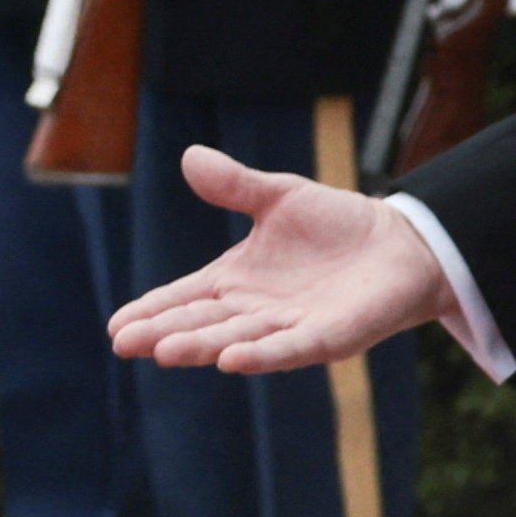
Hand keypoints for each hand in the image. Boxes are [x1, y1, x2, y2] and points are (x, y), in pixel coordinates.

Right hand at [107, 145, 451, 372]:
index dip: (152, 311)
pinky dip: (261, 355)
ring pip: (237, 339)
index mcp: (237, 280)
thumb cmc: (335, 224)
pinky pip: (290, 349)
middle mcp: (256, 310)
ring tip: (164, 351)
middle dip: (164, 333)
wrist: (399, 243)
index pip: (186, 298)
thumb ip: (235, 185)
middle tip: (124, 343)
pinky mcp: (328, 337)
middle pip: (202, 323)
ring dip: (202, 346)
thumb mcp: (278, 196)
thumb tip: (190, 156)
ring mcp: (290, 327)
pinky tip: (231, 360)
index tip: (116, 326)